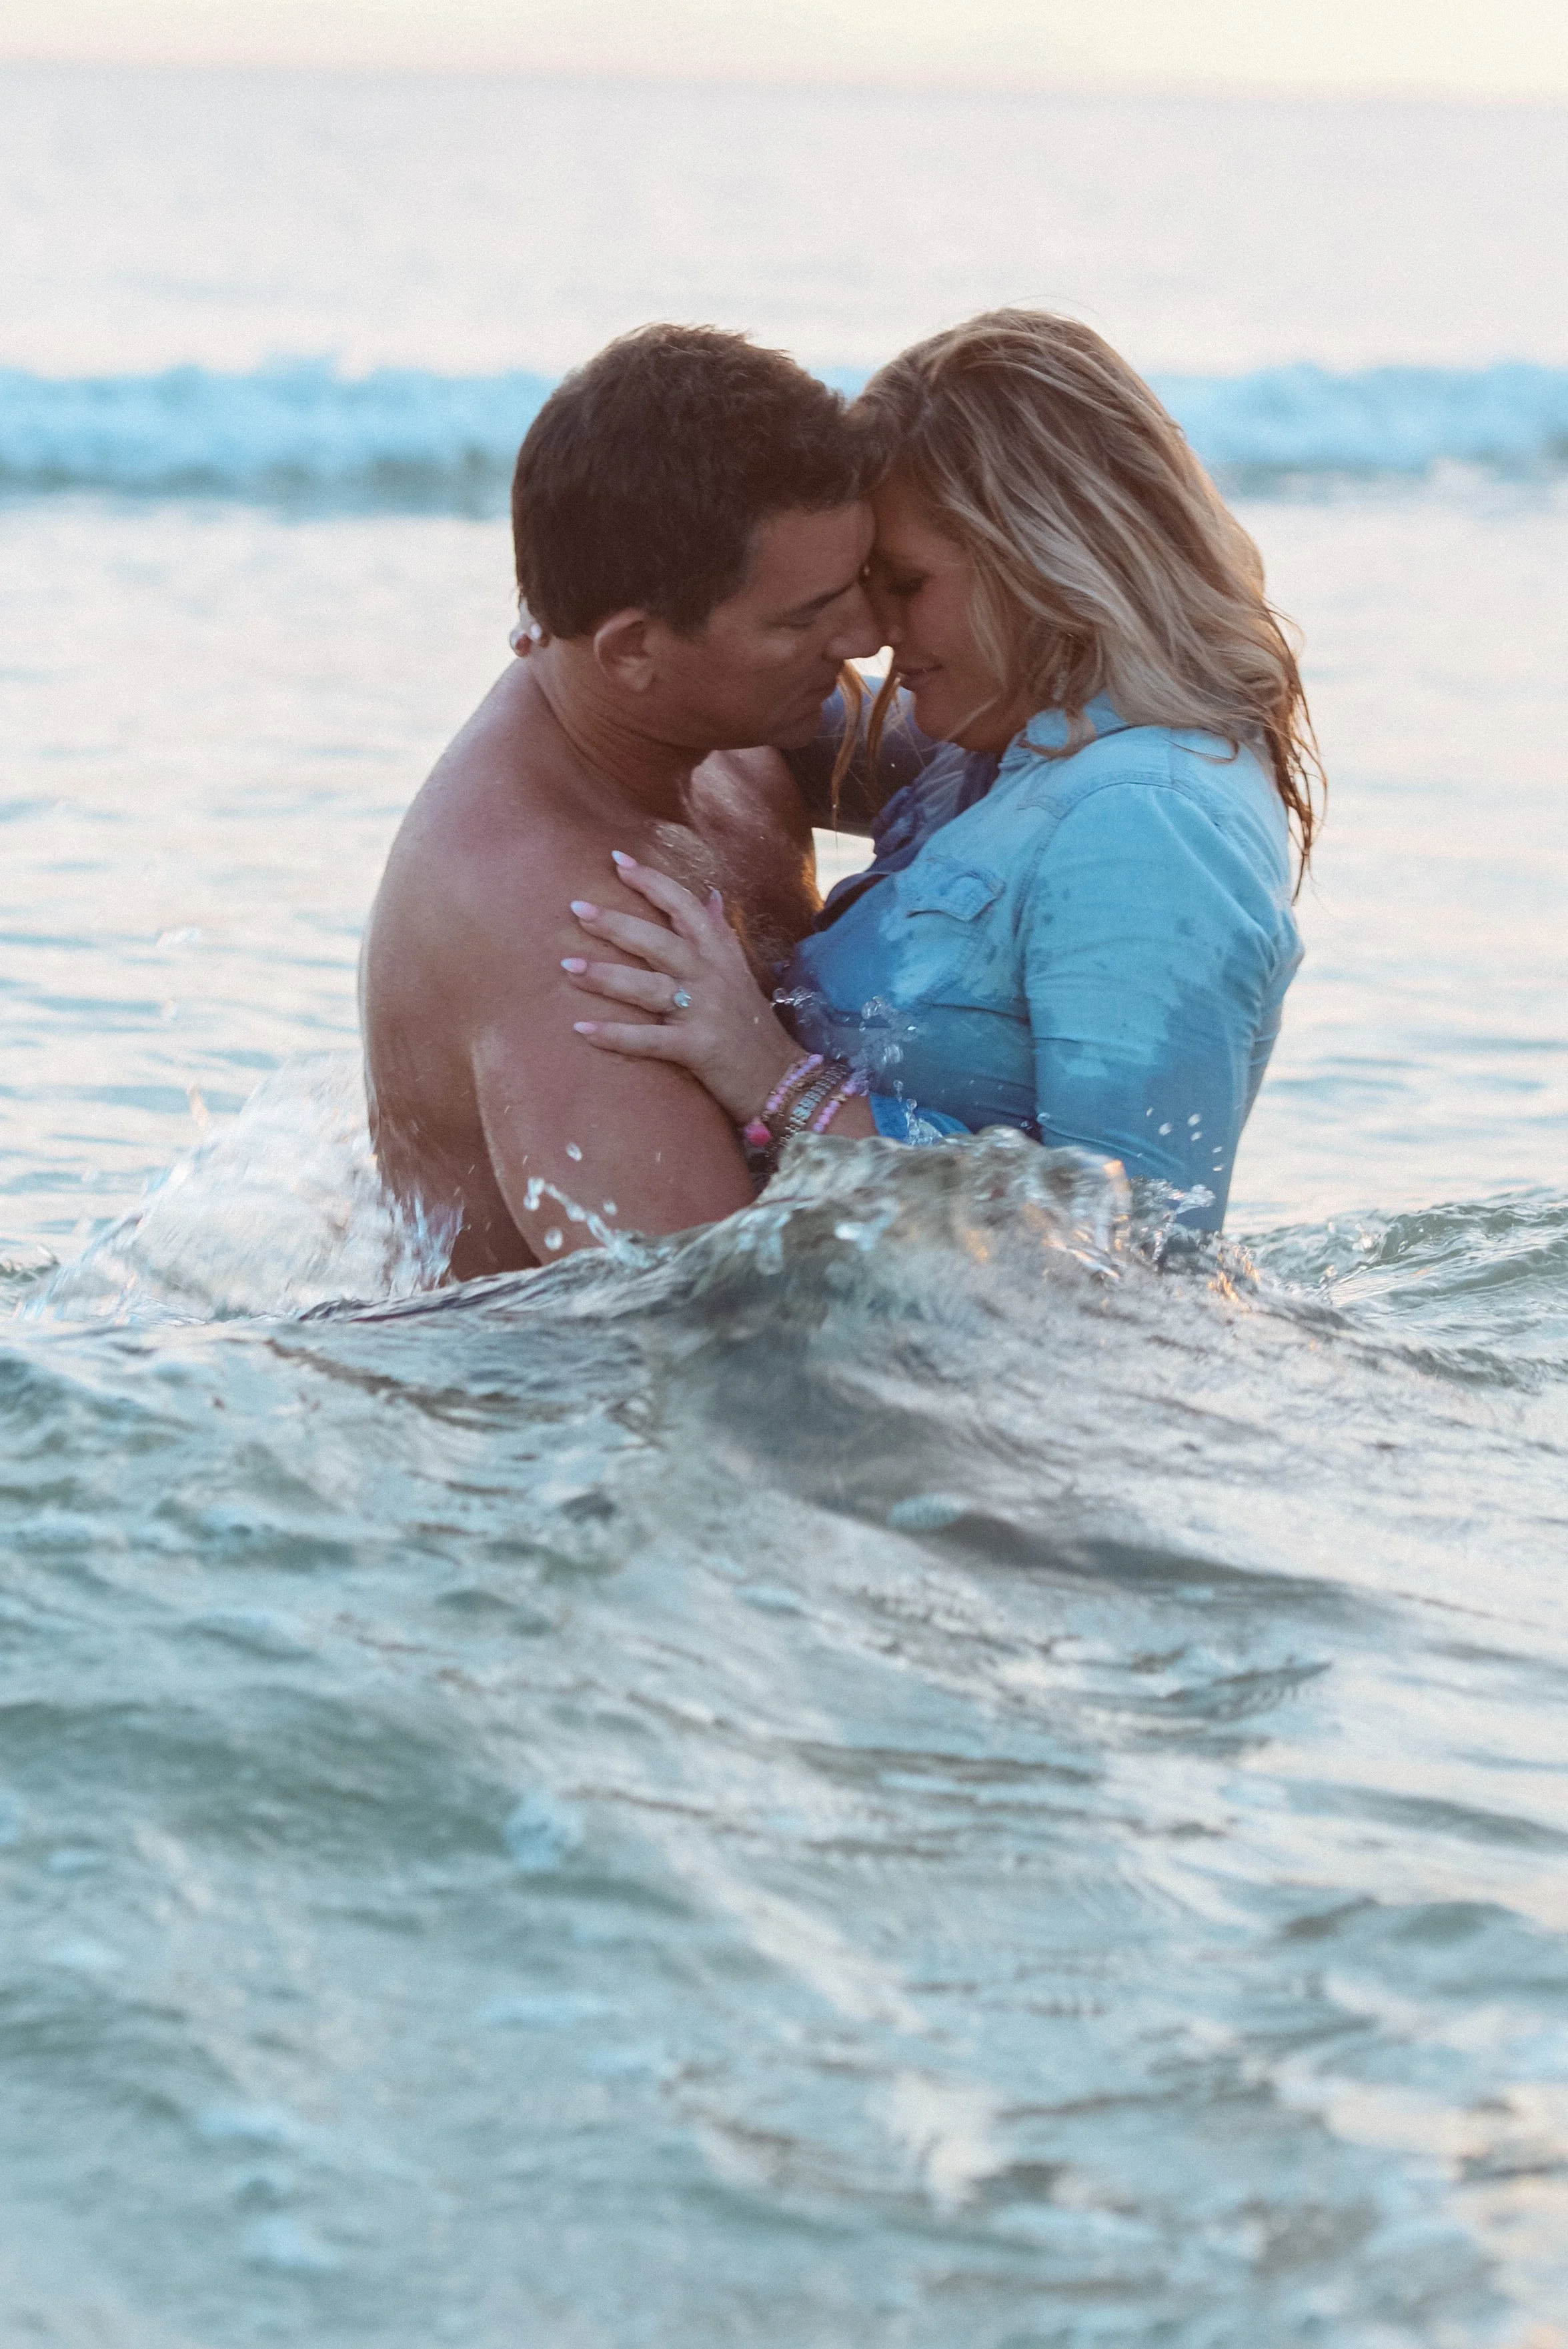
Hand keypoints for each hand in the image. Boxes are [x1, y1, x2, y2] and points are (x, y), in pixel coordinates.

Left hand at [564, 853, 799, 1123]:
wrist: (782, 1077)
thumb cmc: (752, 1026)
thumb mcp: (740, 972)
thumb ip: (721, 933)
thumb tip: (711, 895)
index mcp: (719, 955)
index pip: (686, 907)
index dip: (653, 881)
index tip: (618, 860)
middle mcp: (711, 977)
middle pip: (659, 941)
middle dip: (617, 924)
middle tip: (578, 908)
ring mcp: (704, 1012)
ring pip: (649, 987)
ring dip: (607, 976)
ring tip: (568, 966)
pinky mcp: (697, 1048)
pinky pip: (649, 1040)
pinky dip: (615, 1035)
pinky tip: (582, 1028)